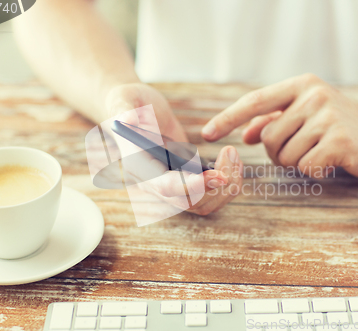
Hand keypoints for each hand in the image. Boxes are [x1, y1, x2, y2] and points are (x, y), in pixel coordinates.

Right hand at [105, 83, 242, 214]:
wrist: (139, 112)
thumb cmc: (130, 104)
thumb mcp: (124, 99)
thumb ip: (123, 109)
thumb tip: (128, 120)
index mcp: (139, 167)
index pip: (166, 187)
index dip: (192, 186)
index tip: (218, 175)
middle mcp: (154, 184)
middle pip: (190, 202)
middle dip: (217, 184)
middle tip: (231, 151)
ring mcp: (172, 186)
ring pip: (203, 205)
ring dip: (226, 186)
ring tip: (234, 154)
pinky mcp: (187, 183)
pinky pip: (210, 197)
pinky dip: (227, 186)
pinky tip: (232, 161)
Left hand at [201, 74, 357, 179]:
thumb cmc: (337, 126)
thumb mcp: (305, 114)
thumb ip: (273, 120)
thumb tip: (246, 134)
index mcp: (301, 85)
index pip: (255, 101)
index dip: (228, 119)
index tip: (206, 134)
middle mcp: (313, 95)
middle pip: (268, 138)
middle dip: (277, 152)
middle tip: (301, 148)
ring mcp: (328, 117)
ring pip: (284, 155)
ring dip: (295, 162)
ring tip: (317, 152)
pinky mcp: (340, 140)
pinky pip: (304, 167)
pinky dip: (312, 170)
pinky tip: (329, 160)